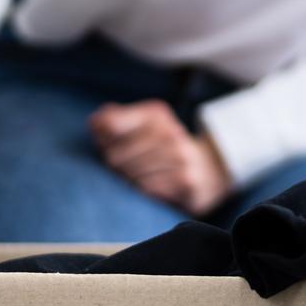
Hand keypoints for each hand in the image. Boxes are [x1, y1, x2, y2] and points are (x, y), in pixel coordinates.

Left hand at [88, 100, 232, 216]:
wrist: (210, 168)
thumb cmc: (164, 148)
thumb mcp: (143, 126)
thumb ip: (114, 120)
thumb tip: (95, 122)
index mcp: (155, 114)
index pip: (110, 125)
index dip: (101, 140)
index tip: (105, 145)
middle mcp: (170, 131)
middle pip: (114, 156)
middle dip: (112, 166)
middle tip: (120, 169)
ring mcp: (180, 157)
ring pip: (129, 176)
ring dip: (126, 181)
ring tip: (135, 178)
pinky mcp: (185, 181)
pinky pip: (147, 190)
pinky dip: (142, 191)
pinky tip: (149, 187)